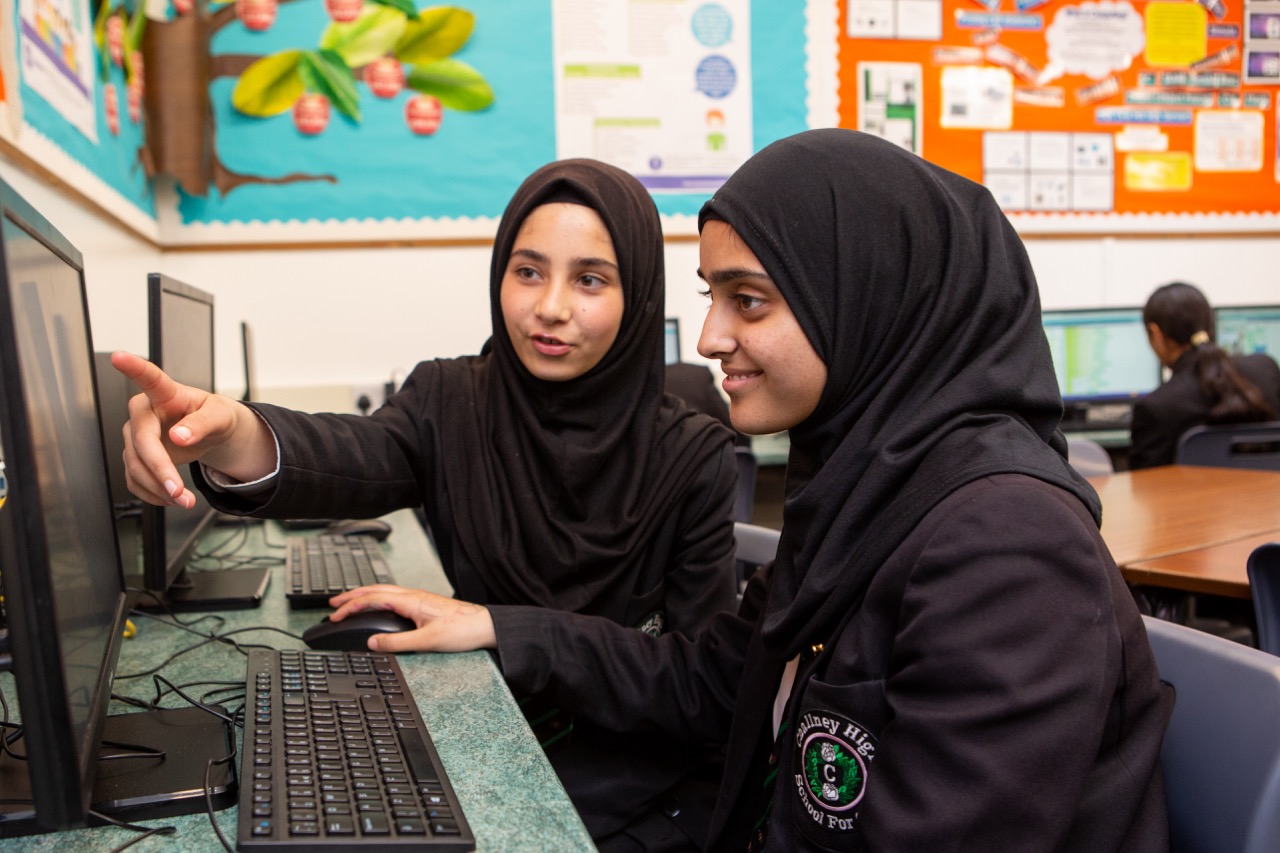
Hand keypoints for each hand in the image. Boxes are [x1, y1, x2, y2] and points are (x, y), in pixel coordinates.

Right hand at [112, 351, 274, 507]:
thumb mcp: (221, 416)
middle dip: (159, 471)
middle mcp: (144, 413)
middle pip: (141, 443)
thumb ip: (202, 424)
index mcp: (166, 394)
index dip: (133, 367)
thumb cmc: (215, 416)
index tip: (119, 356)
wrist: (212, 433)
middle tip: (179, 492)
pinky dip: (153, 494)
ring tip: (183, 501)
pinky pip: (135, 480)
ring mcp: (136, 436)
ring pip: (135, 466)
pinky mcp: (136, 456)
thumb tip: (179, 437)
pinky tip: (170, 499)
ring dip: (159, 489)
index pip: (149, 378)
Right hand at [329, 585, 496, 652]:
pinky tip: (377, 607)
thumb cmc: (462, 630)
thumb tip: (372, 643)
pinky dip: (378, 599)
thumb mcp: (426, 642)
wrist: (484, 625)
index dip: (351, 606)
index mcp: (411, 601)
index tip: (335, 615)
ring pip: (385, 591)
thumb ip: (397, 643)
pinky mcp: (424, 604)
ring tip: (349, 603)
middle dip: (352, 596)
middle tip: (333, 603)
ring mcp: (419, 598)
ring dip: (364, 596)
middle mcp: (413, 595)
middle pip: (376, 590)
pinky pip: (394, 597)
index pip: (373, 599)